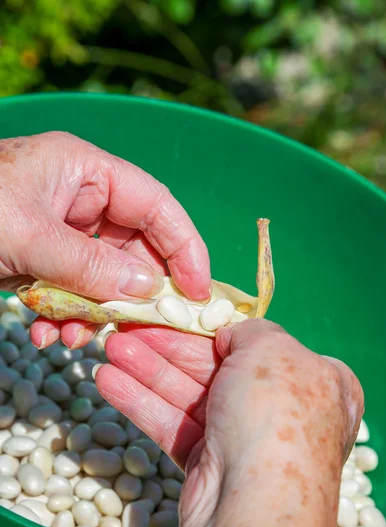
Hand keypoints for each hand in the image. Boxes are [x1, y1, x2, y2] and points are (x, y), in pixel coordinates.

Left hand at [0, 132, 209, 348]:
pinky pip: (71, 289)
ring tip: (73, 337)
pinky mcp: (42, 258)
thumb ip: (91, 264)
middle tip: (140, 328)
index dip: (185, 247)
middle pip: (134, 247)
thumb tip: (148, 290)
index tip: (199, 292)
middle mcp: (80, 198)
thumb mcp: (29, 236)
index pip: (157, 205)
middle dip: (134, 292)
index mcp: (86, 171)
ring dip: (93, 312)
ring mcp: (61, 231)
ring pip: (103, 276)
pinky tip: (46, 335)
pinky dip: (65, 316)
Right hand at [96, 319, 363, 526]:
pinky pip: (175, 425)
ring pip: (190, 395)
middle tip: (128, 329)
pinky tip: (108, 381)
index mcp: (317, 381)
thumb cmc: (275, 411)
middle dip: (168, 347)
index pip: (264, 345)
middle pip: (217, 367)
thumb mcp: (273, 348)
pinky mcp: (211, 466)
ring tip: (109, 350)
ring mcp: (245, 440)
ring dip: (147, 370)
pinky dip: (143, 403)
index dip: (218, 329)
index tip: (181, 314)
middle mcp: (283, 410)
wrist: (255, 502)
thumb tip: (230, 336)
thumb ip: (252, 329)